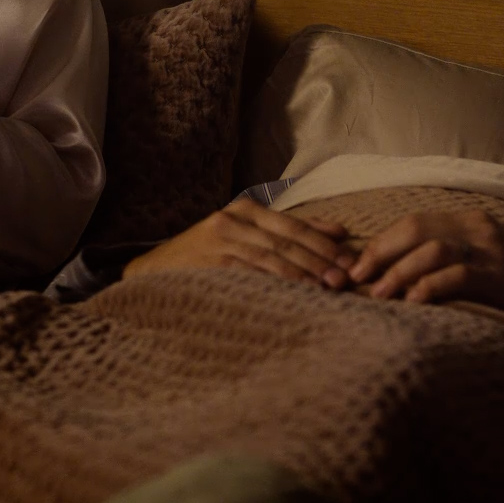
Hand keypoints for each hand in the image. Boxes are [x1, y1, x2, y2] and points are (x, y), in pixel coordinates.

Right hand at [124, 199, 355, 289]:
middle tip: (346, 279)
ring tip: (328, 288)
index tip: (351, 259)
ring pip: (272, 257)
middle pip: (287, 240)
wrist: (152, 271)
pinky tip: (295, 294)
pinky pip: (251, 274)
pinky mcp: (211, 263)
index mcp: (244, 209)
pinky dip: (276, 283)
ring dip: (304, 273)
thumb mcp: (244, 235)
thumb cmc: (205, 257)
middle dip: (320, 260)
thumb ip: (288, 231)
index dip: (324, 243)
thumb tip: (339, 233)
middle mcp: (232, 219)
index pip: (294, 225)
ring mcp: (220, 241)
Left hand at [347, 210, 503, 350]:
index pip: (414, 222)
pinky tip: (412, 304)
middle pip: (415, 229)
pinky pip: (457, 276)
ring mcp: (493, 250)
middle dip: (379, 254)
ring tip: (379, 296)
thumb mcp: (482, 264)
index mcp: (471, 221)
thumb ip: (446, 260)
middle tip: (356, 279)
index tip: (355, 266)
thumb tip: (392, 274)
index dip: (380, 242)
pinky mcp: (502, 277)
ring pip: (431, 250)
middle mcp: (479, 228)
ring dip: (398, 273)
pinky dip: (429, 288)